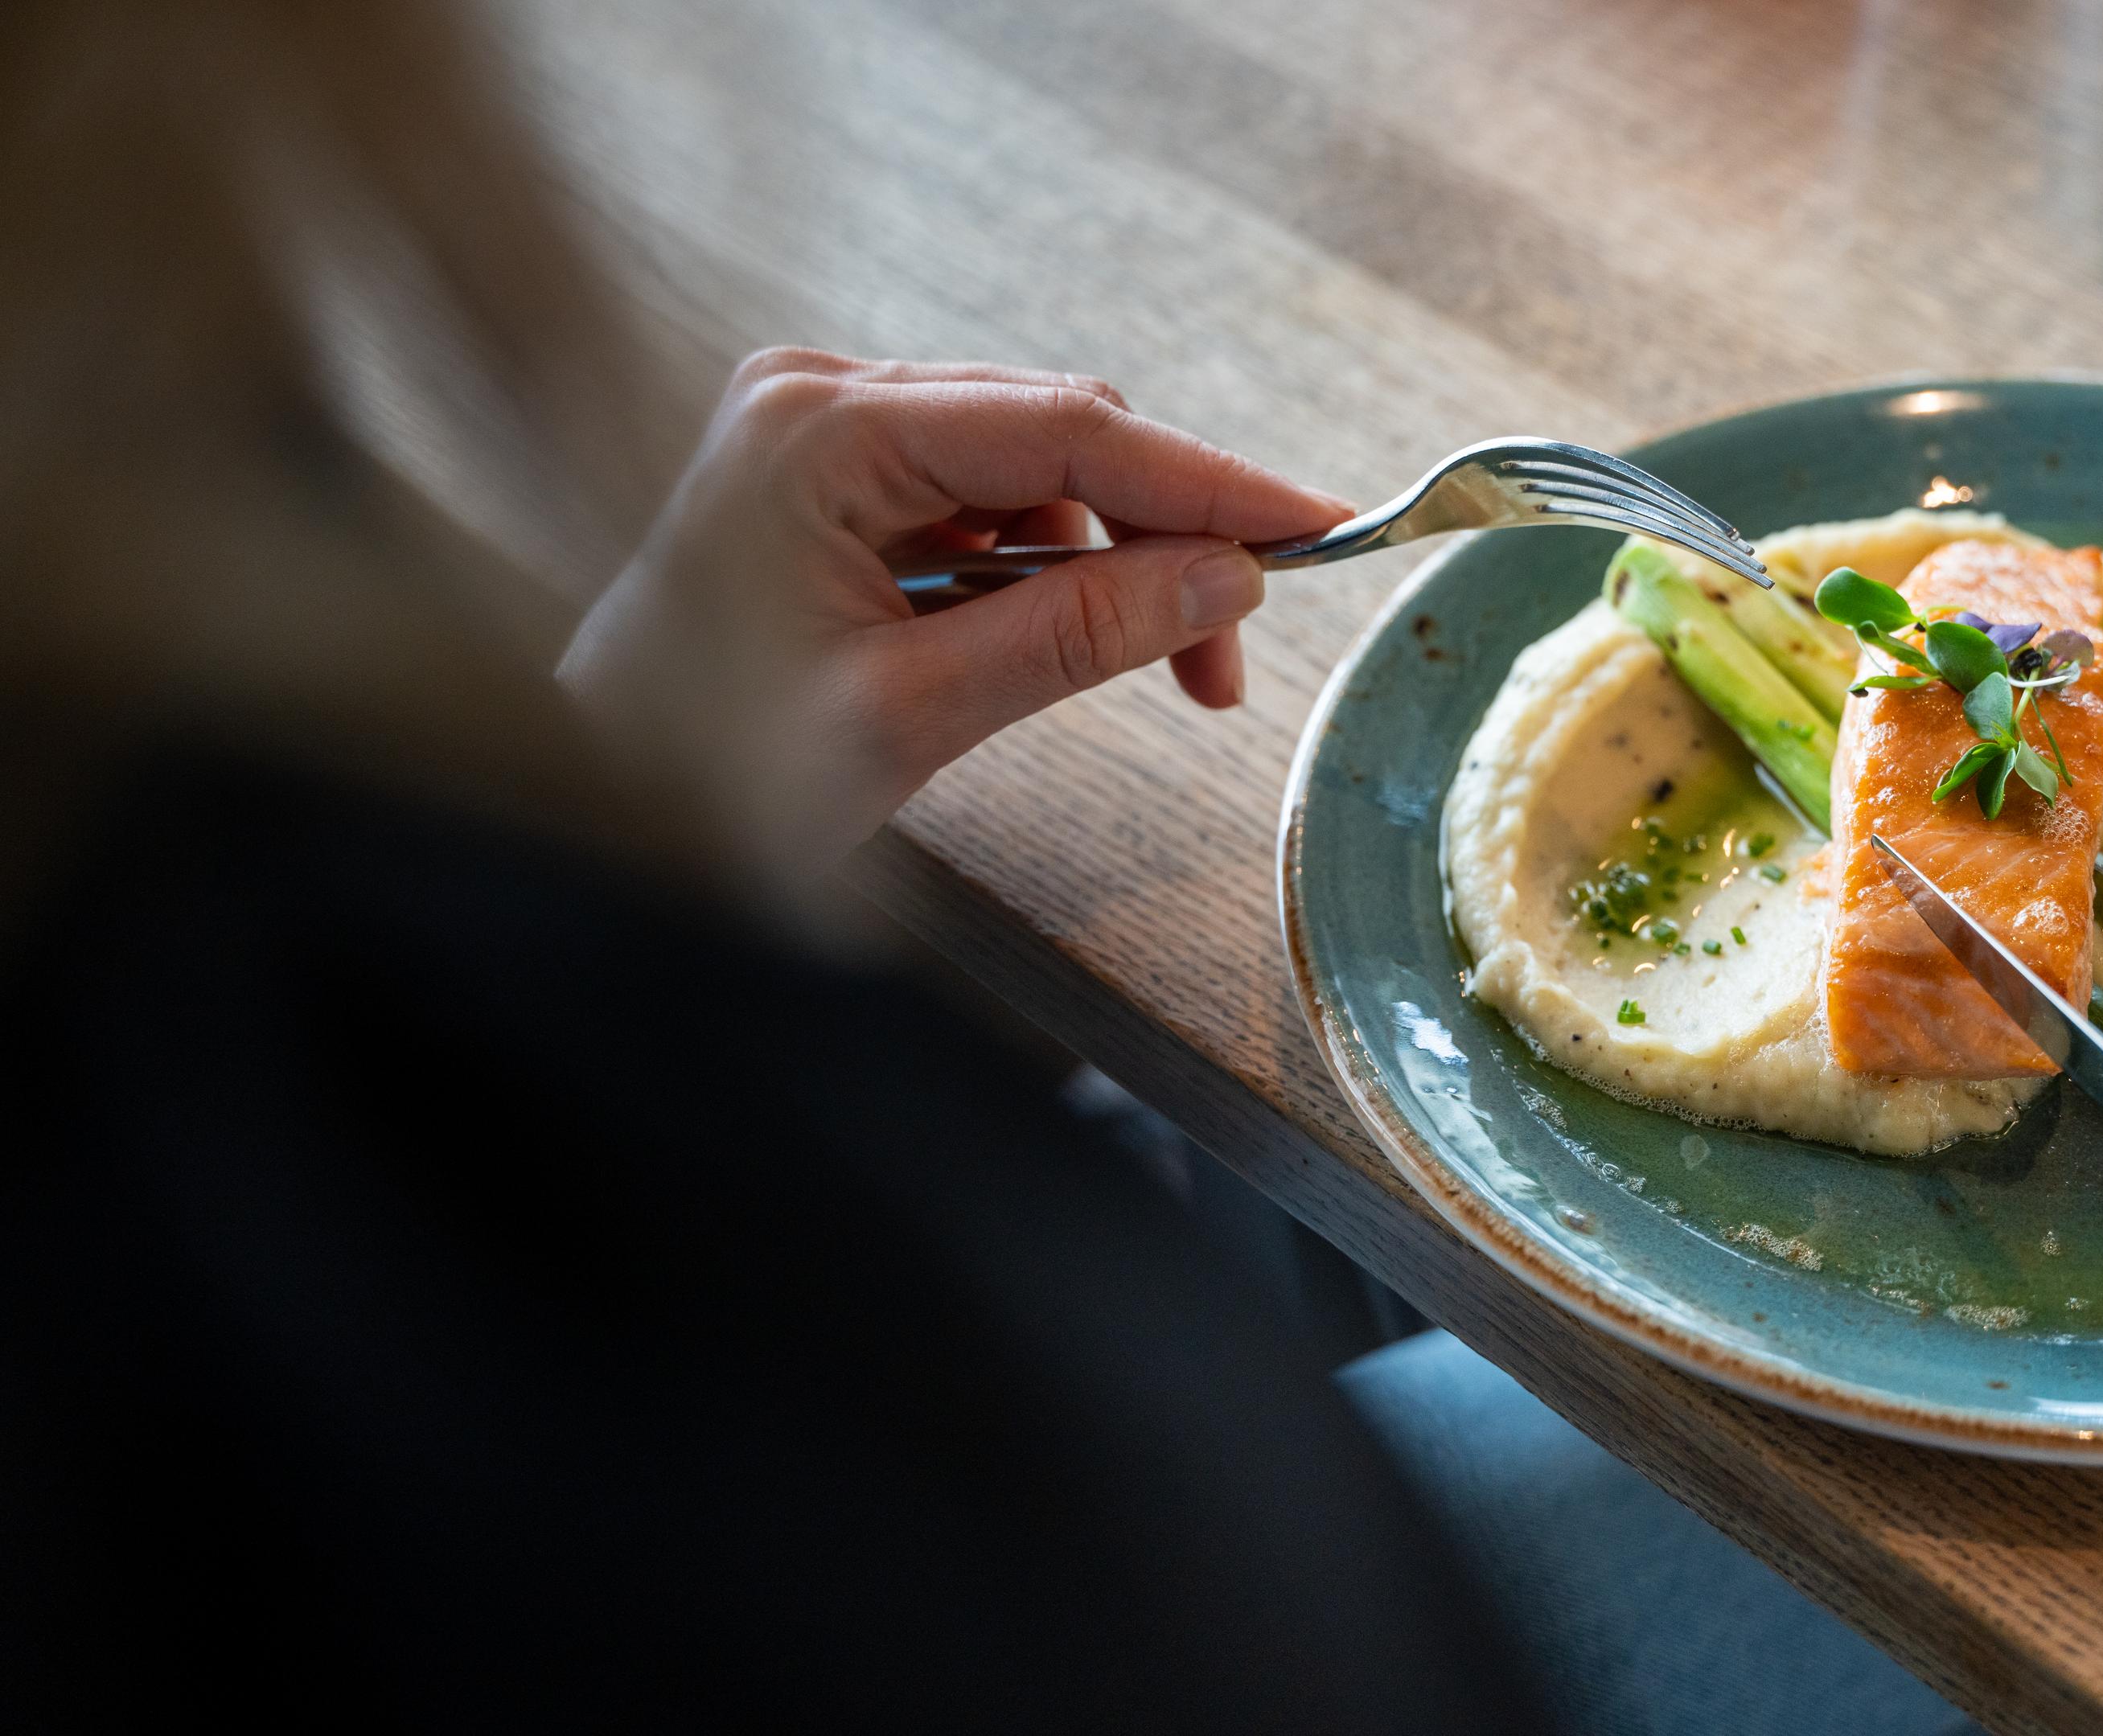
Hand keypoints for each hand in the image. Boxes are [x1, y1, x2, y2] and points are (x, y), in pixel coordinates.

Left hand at [560, 350, 1345, 868]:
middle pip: (1059, 434)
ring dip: (1111, 560)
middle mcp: (816, 397)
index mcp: (820, 435)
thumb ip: (1078, 635)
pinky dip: (1046, 566)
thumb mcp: (913, 714)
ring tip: (1158, 668)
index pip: (1068, 431)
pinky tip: (1052, 636)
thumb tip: (1224, 579)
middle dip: (1162, 537)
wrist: (583, 804)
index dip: (1209, 480)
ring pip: (1034, 464)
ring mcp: (817, 426)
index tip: (1318, 523)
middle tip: (1227, 662)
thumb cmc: (703, 771)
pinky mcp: (828, 469)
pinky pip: (983, 495)